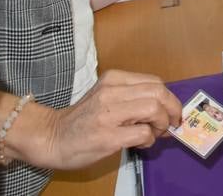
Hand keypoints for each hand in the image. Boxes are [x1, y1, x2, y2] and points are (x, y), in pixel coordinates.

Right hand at [5, 70, 181, 169]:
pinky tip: (141, 143)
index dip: (169, 98)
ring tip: (155, 133)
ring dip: (162, 124)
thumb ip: (132, 96)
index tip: (172, 112)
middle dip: (172, 109)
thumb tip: (164, 108)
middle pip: (159, 92)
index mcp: (113, 79)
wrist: (50, 137)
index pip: (155, 82)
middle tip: (171, 124)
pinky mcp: (107, 136)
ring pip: (154, 108)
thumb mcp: (106, 96)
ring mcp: (108, 114)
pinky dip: (149, 139)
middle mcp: (111, 92)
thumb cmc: (82, 120)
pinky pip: (143, 132)